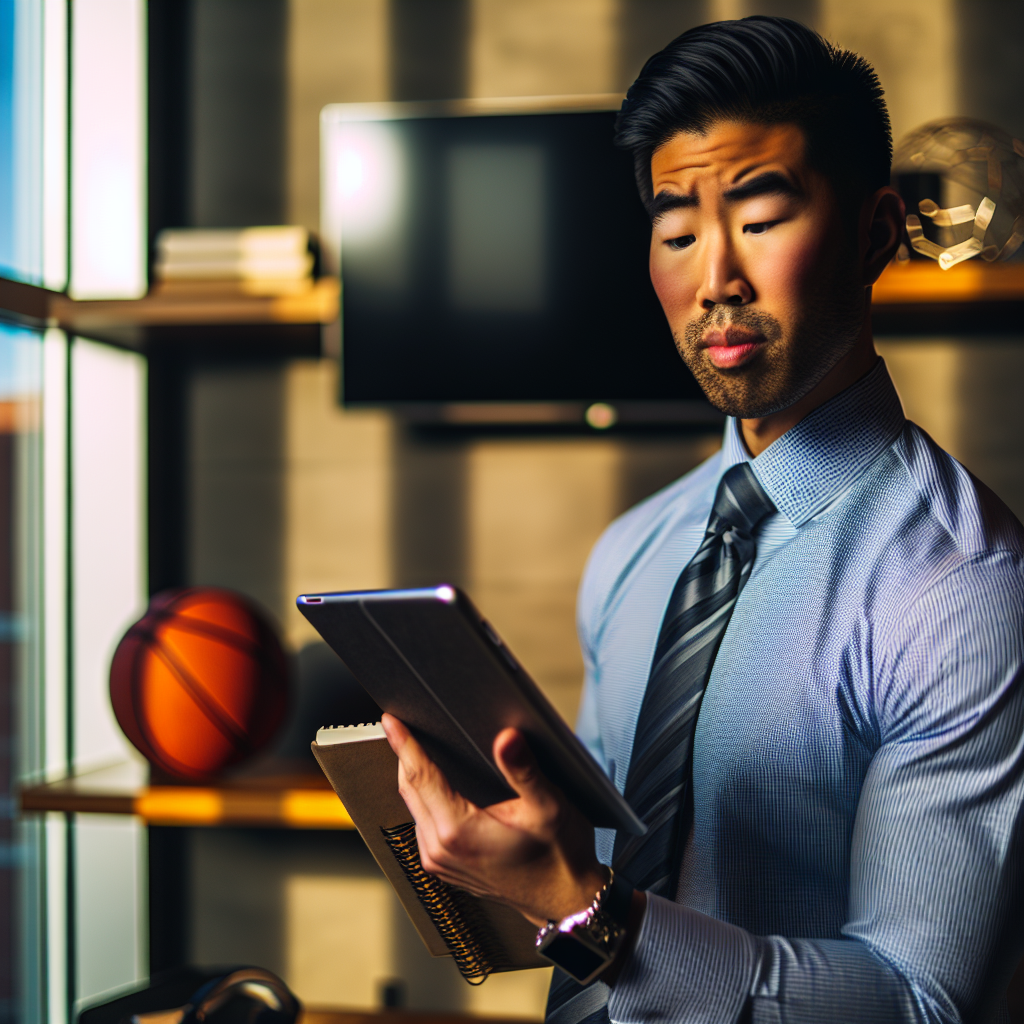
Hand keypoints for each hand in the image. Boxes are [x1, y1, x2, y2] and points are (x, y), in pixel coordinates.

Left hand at [381, 713, 605, 926]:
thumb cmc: (559, 855)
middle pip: (410, 789)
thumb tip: (506, 738)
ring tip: (419, 746)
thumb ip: (523, 769)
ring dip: (414, 776)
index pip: (420, 776)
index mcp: (458, 831)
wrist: (564, 900)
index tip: (391, 720)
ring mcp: (439, 862)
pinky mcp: (444, 867)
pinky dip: (425, 798)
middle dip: (405, 753)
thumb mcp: (548, 806)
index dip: (404, 743)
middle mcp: (440, 849)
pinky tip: (438, 783)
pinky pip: (423, 823)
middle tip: (402, 722)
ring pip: (414, 806)